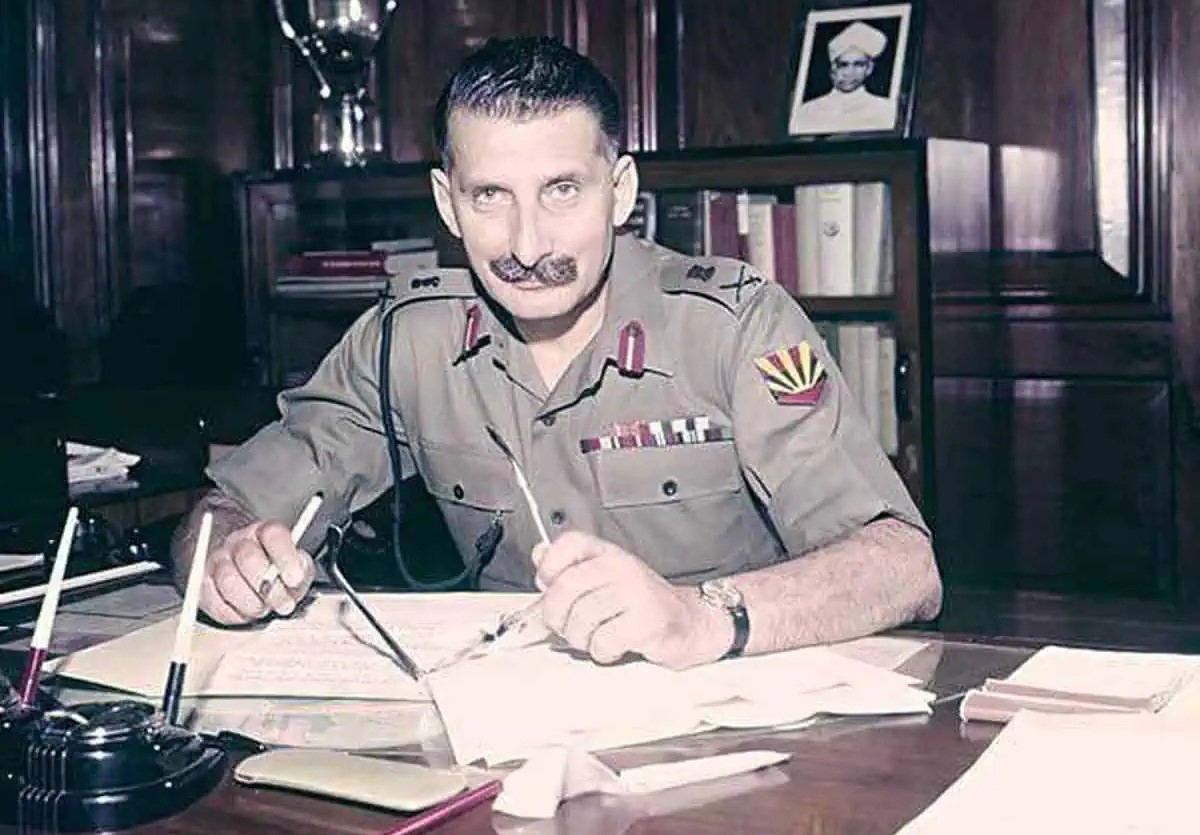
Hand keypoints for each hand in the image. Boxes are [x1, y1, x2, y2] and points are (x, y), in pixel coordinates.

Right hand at [200, 521, 314, 624]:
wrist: (241, 567)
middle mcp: (239, 542)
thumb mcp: (295, 565)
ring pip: (229, 581)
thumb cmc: (274, 569)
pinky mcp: (203, 583)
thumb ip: (301, 569)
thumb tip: (296, 579)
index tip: (295, 579)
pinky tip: (245, 612)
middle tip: (284, 604)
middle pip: (248, 558)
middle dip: (269, 588)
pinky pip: (214, 601)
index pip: (274, 535)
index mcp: (264, 532)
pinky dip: (233, 613)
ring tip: (263, 609)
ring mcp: (217, 560)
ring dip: (251, 603)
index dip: (286, 557)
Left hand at [533, 531, 732, 669]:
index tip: (550, 586)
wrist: (691, 623)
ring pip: (581, 620)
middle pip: (564, 588)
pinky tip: (616, 646)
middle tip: (570, 627)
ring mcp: (635, 592)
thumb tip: (539, 554)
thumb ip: (570, 569)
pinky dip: (603, 652)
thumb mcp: (604, 580)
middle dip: (559, 618)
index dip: (549, 567)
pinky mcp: (647, 621)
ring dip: (582, 640)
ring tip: (597, 638)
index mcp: (607, 554)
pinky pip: (603, 641)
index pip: (568, 544)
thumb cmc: (642, 605)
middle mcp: (621, 567)